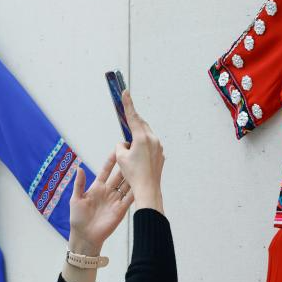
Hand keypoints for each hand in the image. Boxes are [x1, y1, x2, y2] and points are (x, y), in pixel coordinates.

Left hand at [68, 151, 134, 253]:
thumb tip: (79, 167)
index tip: (117, 149)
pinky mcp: (121, 209)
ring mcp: (116, 200)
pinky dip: (136, 190)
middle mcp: (108, 191)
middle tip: (133, 154)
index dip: (111, 160)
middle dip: (126, 165)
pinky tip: (142, 183)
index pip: (106, 170)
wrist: (85, 236)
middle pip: (119, 176)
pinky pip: (130, 198)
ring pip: (126, 185)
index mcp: (97, 187)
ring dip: (132, 176)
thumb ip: (79, 183)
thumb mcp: (76, 198)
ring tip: (141, 166)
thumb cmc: (78, 218)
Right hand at [114, 91, 164, 212]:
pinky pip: (151, 145)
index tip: (125, 92)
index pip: (132, 117)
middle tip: (126, 119)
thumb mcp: (120, 158)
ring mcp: (158, 147)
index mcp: (141, 138)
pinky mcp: (161, 154)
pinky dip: (143, 146)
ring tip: (130, 147)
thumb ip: (121, 146)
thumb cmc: (133, 174)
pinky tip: (138, 156)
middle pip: (141, 125)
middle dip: (133, 122)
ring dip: (138, 136)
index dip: (127, 104)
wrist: (148, 189)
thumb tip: (125, 144)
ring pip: (146, 135)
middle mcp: (152, 139)